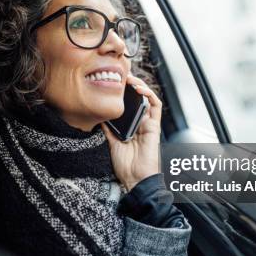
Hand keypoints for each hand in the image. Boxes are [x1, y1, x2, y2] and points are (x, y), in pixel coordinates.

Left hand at [101, 74, 161, 190]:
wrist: (136, 180)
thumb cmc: (126, 166)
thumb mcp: (112, 144)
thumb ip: (108, 129)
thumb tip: (99, 116)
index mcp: (131, 126)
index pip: (128, 105)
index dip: (123, 93)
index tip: (112, 83)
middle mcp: (141, 123)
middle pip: (138, 98)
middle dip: (131, 85)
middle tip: (120, 75)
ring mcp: (148, 123)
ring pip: (147, 98)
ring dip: (140, 85)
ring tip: (129, 78)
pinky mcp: (154, 126)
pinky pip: (155, 105)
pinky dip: (149, 94)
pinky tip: (139, 89)